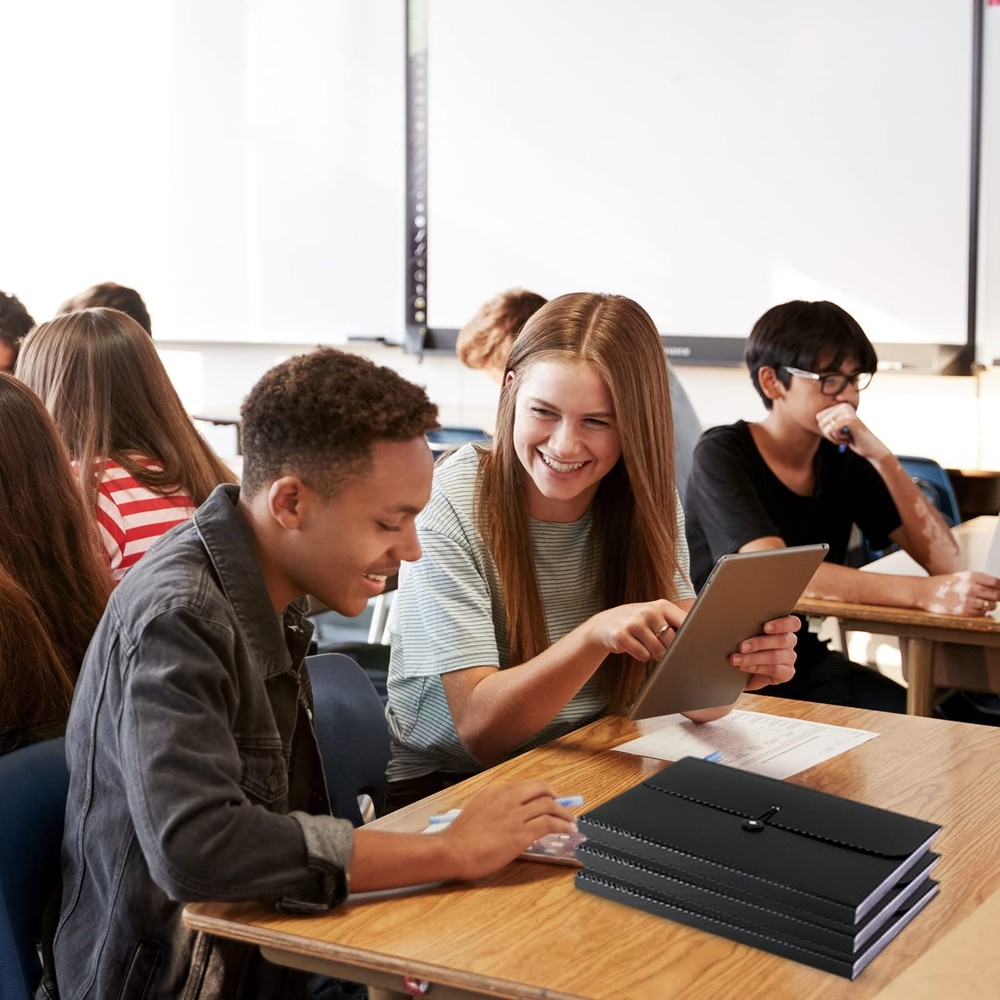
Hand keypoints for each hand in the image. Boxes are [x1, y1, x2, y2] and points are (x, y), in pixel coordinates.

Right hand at [441, 781, 577, 880]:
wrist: (453, 850)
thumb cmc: (460, 836)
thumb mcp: (478, 808)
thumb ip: (497, 806)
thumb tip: (515, 813)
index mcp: (497, 791)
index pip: (527, 786)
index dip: (543, 792)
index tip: (550, 798)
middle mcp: (508, 798)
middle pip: (542, 790)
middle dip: (556, 798)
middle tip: (564, 807)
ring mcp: (516, 815)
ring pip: (549, 806)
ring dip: (564, 813)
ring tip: (571, 821)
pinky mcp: (521, 834)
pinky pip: (549, 824)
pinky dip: (562, 825)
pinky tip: (568, 830)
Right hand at [585, 600, 687, 661]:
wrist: (604, 625)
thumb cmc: (638, 622)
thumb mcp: (656, 616)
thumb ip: (676, 624)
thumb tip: (698, 640)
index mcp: (662, 605)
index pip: (685, 622)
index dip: (691, 636)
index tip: (694, 645)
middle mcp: (648, 611)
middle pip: (672, 641)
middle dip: (669, 650)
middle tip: (660, 645)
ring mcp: (633, 623)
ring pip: (658, 651)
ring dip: (654, 654)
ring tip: (645, 643)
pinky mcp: (621, 636)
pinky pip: (643, 655)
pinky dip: (641, 656)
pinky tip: (634, 646)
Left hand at [729, 614, 799, 690]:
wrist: (746, 670)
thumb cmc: (747, 645)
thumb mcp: (748, 634)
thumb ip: (749, 628)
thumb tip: (736, 622)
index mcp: (784, 627)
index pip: (793, 623)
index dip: (781, 624)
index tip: (765, 627)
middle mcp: (789, 641)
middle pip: (782, 640)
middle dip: (759, 643)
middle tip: (741, 646)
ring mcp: (790, 657)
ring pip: (775, 656)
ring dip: (753, 657)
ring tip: (736, 659)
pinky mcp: (787, 672)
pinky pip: (774, 670)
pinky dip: (756, 668)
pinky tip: (743, 667)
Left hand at [815, 403, 887, 460]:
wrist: (870, 448)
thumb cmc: (852, 439)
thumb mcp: (836, 429)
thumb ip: (826, 422)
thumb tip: (816, 416)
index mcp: (840, 406)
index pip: (819, 417)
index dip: (826, 430)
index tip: (839, 431)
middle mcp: (844, 406)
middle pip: (821, 423)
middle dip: (830, 435)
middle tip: (844, 436)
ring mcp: (848, 412)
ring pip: (826, 428)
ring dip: (835, 438)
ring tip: (847, 437)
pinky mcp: (850, 420)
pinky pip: (833, 431)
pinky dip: (839, 439)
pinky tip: (849, 438)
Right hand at [918, 571, 999, 616]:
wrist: (924, 592)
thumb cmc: (943, 585)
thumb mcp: (963, 577)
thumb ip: (980, 581)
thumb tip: (999, 589)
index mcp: (972, 576)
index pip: (998, 582)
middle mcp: (972, 587)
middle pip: (998, 595)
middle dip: (997, 597)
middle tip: (994, 598)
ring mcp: (968, 600)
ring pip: (992, 605)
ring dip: (989, 605)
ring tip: (979, 603)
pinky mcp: (964, 611)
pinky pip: (982, 613)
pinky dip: (980, 612)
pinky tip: (972, 608)